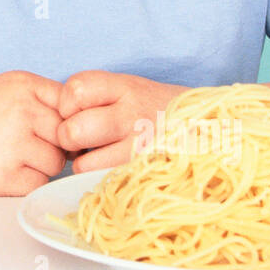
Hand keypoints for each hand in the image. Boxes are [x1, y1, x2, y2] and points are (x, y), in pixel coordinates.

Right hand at [0, 70, 65, 196]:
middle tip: (23, 146)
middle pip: (68, 135)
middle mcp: (22, 110)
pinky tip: (1, 170)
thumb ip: (42, 100)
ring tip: (9, 157)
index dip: (67, 122)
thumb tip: (84, 128)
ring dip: (41, 166)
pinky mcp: (6, 175)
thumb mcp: (4, 90)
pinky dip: (25, 182)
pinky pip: (38, 183)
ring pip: (57, 163)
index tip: (50, 130)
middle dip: (54, 145)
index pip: (73, 104)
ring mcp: (14, 143)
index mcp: (23, 84)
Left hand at [56, 71, 186, 172]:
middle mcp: (133, 116)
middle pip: (73, 130)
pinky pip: (102, 182)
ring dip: (83, 162)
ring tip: (98, 154)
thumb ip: (97, 96)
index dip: (67, 103)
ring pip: (82, 163)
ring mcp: (141, 149)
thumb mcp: (132, 88)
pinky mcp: (144, 174)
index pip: (74, 90)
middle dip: (68, 137)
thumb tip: (58, 114)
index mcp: (126, 87)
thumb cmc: (158, 108)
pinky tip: (110, 167)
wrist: (212, 128)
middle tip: (81, 138)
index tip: (77, 110)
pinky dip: (98, 177)